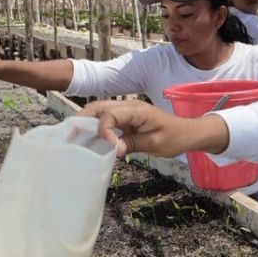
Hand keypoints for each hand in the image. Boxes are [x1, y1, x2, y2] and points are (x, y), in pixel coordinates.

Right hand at [80, 100, 228, 157]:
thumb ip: (133, 144)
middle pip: (98, 108)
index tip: (107, 145)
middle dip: (83, 120)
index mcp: (136, 110)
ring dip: (86, 124)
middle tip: (70, 136)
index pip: (110, 114)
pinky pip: (106, 122)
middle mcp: (128, 107)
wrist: (187, 133)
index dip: (103, 129)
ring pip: (99, 113)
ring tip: (73, 138)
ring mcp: (126, 113)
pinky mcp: (125, 121)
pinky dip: (95, 130)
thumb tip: (113, 149)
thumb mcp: (155, 144)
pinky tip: (88, 142)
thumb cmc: (175, 137)